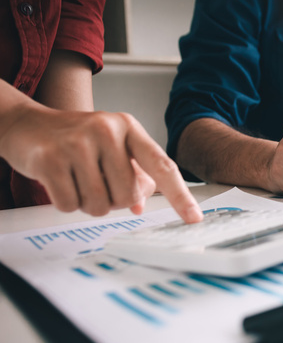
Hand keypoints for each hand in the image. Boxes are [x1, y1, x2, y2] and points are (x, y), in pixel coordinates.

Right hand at [0, 105, 202, 222]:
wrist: (27, 124)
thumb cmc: (76, 139)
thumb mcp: (112, 148)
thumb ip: (134, 174)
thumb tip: (142, 205)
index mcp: (129, 127)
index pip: (162, 166)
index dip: (180, 196)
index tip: (195, 218)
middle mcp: (106, 130)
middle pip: (128, 196)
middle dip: (112, 200)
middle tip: (96, 181)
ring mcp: (77, 142)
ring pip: (99, 205)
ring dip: (88, 203)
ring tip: (77, 179)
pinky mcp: (50, 158)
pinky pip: (70, 204)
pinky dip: (66, 202)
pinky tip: (60, 181)